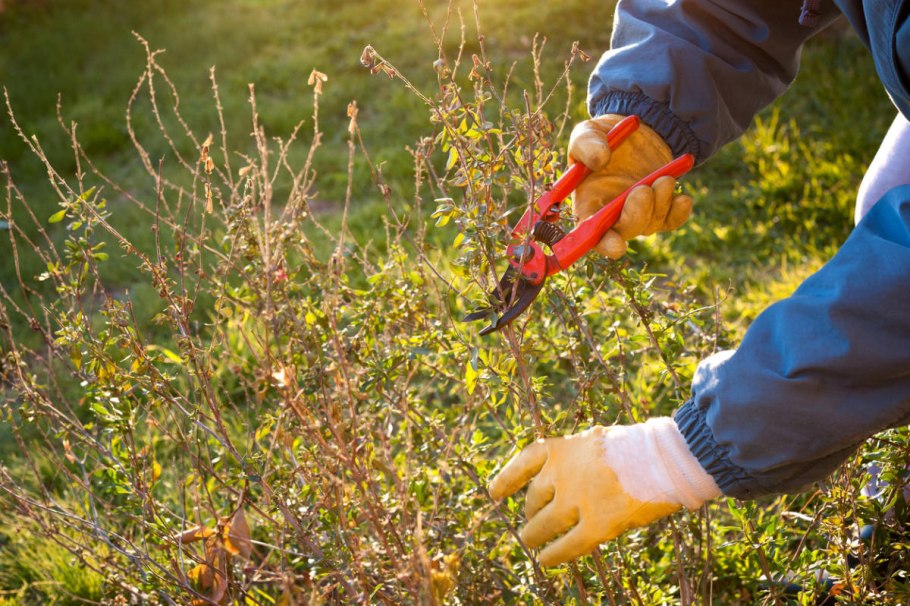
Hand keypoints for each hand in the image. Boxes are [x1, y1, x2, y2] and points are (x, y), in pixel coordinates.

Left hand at [489, 419, 718, 566]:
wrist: (666, 457)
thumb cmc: (636, 449)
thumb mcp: (595, 442)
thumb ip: (574, 462)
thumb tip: (556, 486)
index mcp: (562, 449)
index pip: (524, 464)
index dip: (507, 479)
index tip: (494, 493)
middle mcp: (563, 475)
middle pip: (533, 499)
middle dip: (530, 512)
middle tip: (532, 523)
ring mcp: (578, 500)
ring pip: (543, 525)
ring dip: (534, 536)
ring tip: (532, 543)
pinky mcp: (598, 525)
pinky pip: (567, 546)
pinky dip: (554, 555)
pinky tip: (546, 561)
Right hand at [569, 115, 693, 258]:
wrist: (634, 130)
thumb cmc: (602, 137)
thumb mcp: (587, 133)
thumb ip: (587, 146)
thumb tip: (599, 160)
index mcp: (588, 204)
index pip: (591, 233)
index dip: (603, 244)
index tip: (617, 246)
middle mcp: (612, 215)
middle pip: (626, 231)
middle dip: (637, 215)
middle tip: (644, 189)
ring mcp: (639, 213)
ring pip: (651, 224)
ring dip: (660, 204)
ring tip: (666, 178)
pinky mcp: (660, 207)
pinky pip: (672, 221)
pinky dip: (679, 213)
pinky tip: (682, 198)